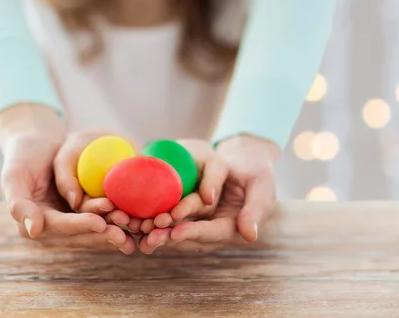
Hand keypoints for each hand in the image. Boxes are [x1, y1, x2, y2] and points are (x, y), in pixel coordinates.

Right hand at [0, 104, 134, 253]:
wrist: (37, 144)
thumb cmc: (22, 156)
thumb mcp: (14, 176)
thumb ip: (19, 204)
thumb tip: (33, 232)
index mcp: (34, 223)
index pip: (60, 226)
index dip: (80, 226)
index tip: (100, 223)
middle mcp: (53, 226)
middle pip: (81, 233)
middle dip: (102, 234)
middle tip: (124, 234)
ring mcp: (69, 219)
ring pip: (94, 227)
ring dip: (114, 229)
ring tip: (134, 227)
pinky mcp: (83, 211)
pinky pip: (102, 215)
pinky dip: (116, 217)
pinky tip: (135, 219)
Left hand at [139, 135, 278, 253]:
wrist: (245, 162)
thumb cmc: (257, 173)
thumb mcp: (261, 187)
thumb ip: (255, 210)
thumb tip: (249, 235)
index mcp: (234, 229)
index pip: (212, 232)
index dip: (194, 232)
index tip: (176, 232)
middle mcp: (214, 230)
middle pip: (189, 236)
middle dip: (168, 236)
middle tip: (149, 236)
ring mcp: (199, 222)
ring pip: (175, 229)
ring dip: (157, 231)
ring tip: (137, 229)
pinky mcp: (188, 213)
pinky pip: (169, 217)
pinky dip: (154, 218)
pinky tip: (136, 217)